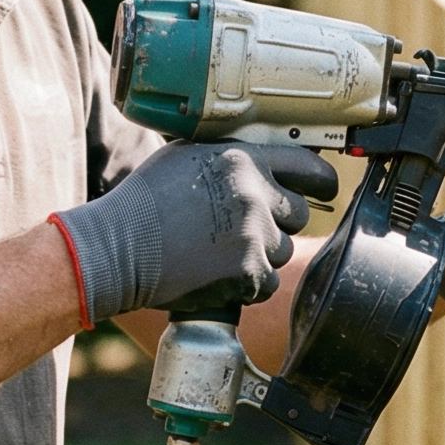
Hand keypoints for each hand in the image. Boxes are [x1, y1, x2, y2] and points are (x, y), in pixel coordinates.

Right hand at [55, 142, 338, 323]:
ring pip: (282, 252)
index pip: (309, 167)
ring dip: (259, 257)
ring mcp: (254, 235)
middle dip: (277, 225)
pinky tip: (214, 275)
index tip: (325, 191)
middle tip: (242, 232)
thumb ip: (228, 157)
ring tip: (216, 254)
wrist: (119, 249)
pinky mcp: (249, 273)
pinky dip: (246, 286)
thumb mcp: (186, 157)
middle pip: (298, 214)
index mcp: (243, 159)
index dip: (321, 182)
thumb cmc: (144, 202)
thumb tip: (260, 161)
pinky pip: (266, 284)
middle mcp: (255, 194)